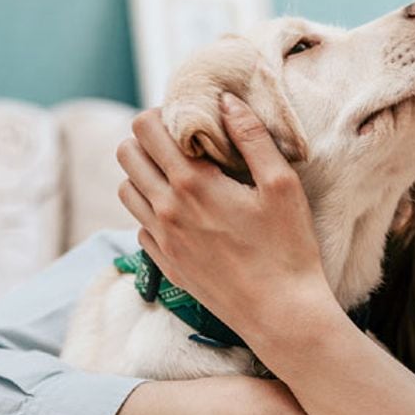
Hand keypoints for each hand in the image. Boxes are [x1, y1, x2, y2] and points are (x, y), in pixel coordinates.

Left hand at [116, 94, 331, 342]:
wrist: (280, 313)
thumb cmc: (288, 248)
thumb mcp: (283, 186)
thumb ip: (253, 138)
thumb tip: (227, 101)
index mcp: (194, 183)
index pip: (147, 128)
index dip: (165, 114)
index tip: (194, 120)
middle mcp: (167, 208)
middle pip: (127, 153)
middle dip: (150, 138)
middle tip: (186, 143)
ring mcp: (162, 239)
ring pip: (126, 189)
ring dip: (146, 173)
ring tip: (182, 174)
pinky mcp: (166, 263)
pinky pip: (139, 225)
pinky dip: (153, 210)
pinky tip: (185, 212)